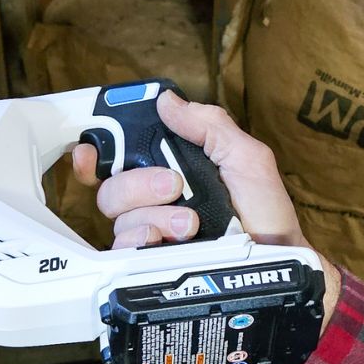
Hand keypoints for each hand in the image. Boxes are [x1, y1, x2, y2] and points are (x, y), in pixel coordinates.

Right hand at [71, 91, 340, 332]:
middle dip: (138, 183)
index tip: (89, 151)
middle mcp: (152, 201)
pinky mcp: (147, 260)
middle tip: (174, 185)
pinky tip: (173, 240)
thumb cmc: (265, 214)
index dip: (96, 153)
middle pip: (111, 187)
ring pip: (118, 217)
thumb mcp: (245, 159)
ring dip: (154, 215)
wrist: (274, 263)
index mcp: (171, 170)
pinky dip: (146, 237)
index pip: (119, 159)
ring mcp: (149, 231)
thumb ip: (209, 126)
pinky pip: (123, 245)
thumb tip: (168, 101)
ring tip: (190, 223)